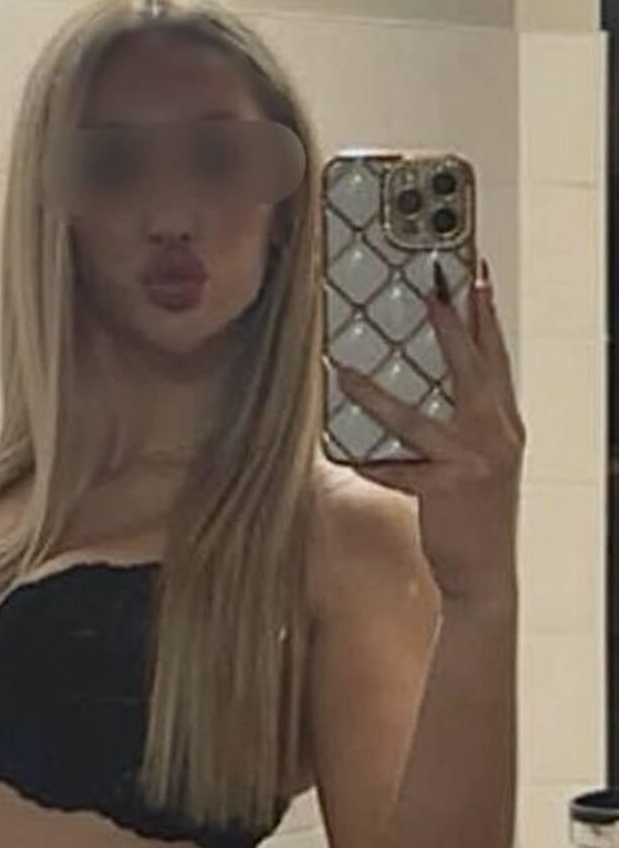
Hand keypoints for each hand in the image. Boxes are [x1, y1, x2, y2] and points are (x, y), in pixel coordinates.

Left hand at [331, 258, 524, 601]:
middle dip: (453, 325)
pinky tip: (343, 457)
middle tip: (433, 288)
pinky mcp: (446, 491)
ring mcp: (473, 463)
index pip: (497, 358)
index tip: (477, 275)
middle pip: (473, 369)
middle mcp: (496, 437)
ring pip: (419, 419)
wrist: (484, 572)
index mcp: (504, 424)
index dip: (487, 316)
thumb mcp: (482, 459)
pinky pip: (399, 471)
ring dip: (377, 396)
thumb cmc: (476, 515)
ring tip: (345, 372)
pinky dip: (370, 464)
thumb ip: (466, 421)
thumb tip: (435, 383)